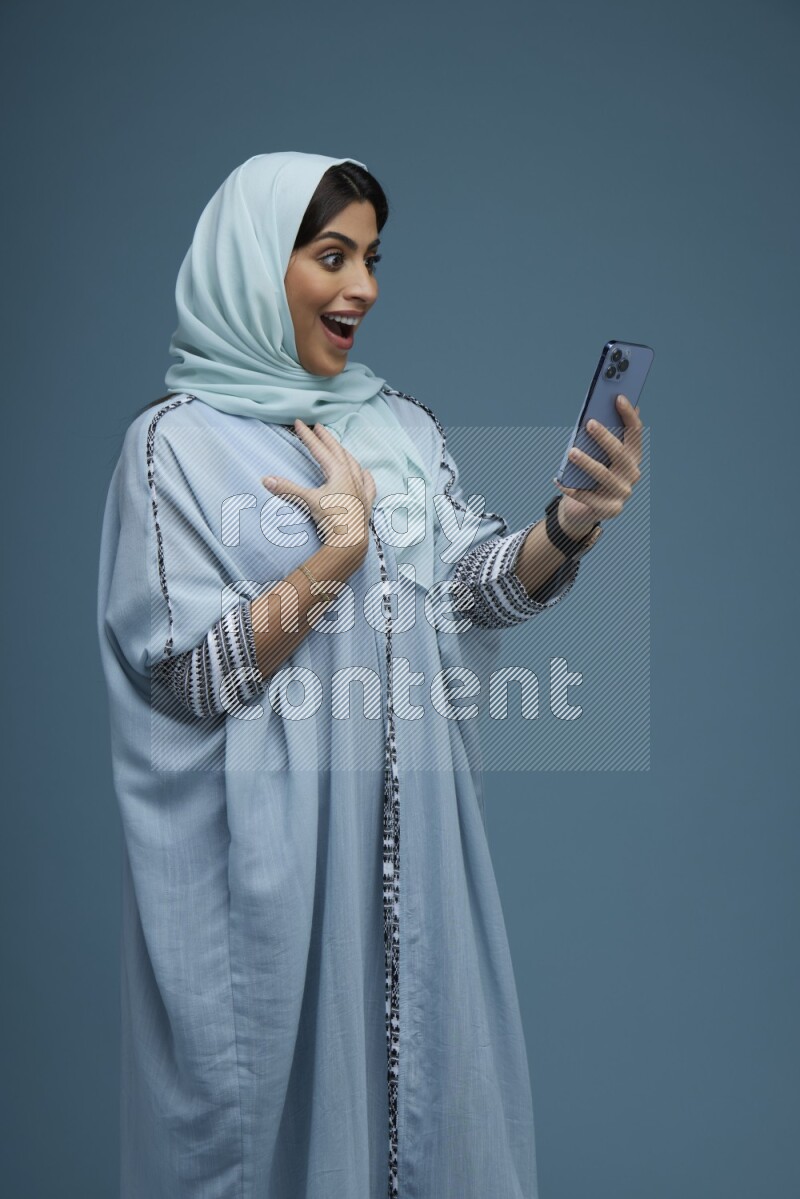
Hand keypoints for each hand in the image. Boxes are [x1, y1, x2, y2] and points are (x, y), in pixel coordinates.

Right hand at [262, 419, 376, 561]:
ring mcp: (361, 488)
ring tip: (337, 446)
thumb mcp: (307, 501)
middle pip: (338, 451)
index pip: (319, 449)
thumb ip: (287, 489)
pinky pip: (368, 483)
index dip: (307, 436)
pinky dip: (365, 475)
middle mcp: (352, 476)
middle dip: (326, 438)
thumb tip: (265, 479)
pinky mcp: (366, 502)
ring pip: (353, 463)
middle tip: (318, 427)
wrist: (350, 540)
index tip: (299, 423)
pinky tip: (365, 472)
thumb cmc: (331, 519)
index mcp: (338, 472)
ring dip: (343, 452)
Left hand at [554, 394, 642, 537]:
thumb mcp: (597, 455)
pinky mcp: (610, 509)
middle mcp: (632, 474)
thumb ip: (601, 436)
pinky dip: (571, 488)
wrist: (585, 510)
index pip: (635, 432)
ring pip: (604, 475)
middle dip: (605, 437)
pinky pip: (587, 497)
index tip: (618, 397)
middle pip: (620, 453)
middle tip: (589, 423)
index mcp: (633, 456)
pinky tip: (558, 480)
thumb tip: (600, 409)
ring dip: (587, 463)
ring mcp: (623, 493)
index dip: (628, 415)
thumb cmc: (590, 476)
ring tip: (571, 452)